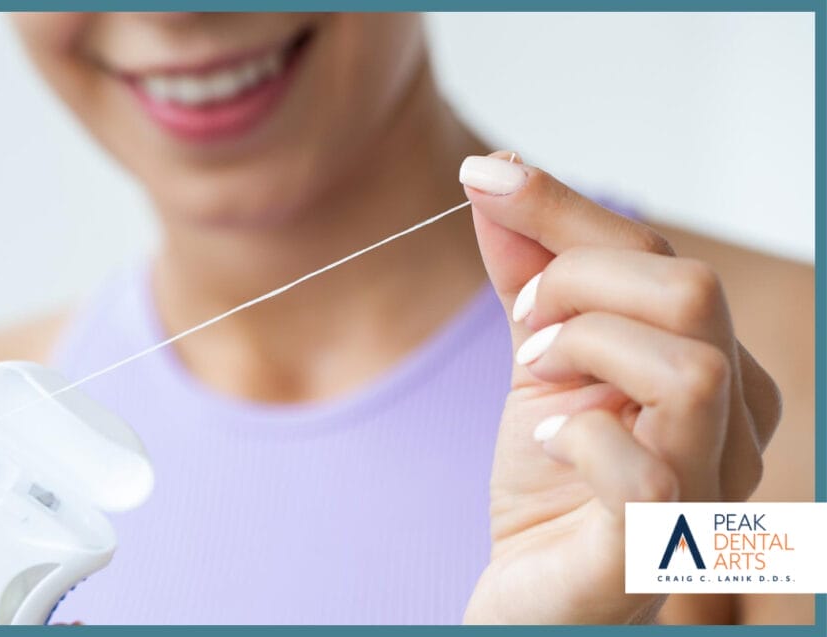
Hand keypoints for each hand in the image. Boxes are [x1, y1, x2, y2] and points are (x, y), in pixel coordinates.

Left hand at [459, 152, 780, 623]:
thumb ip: (529, 273)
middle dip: (580, 283)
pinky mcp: (659, 549)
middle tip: (526, 325)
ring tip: (536, 375)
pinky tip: (544, 442)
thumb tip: (495, 174)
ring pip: (693, 367)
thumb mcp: (537, 358)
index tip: (484, 176)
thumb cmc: (549, 479)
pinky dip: (578, 436)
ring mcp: (705, 490)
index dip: (567, 208)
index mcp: (710, 367)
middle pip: (692, 292)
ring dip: (587, 349)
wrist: (530, 588)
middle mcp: (730, 424)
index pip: (659, 257)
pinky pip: (649, 472)